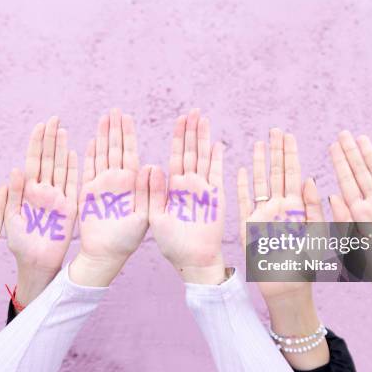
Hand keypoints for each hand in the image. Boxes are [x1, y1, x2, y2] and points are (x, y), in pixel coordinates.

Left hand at [5, 117, 77, 306]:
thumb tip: (14, 170)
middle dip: (51, 139)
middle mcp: (44, 191)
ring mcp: (58, 198)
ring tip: (64, 129)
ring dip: (62, 149)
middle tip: (54, 118)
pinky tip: (76, 153)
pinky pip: (73, 186)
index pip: (34, 161)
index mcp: (28, 192)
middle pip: (49, 160)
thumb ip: (12, 196)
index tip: (40, 124)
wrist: (36, 264)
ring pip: (62, 169)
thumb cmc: (20, 244)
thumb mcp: (10, 219)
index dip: (37, 143)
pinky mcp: (69, 208)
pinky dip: (75, 170)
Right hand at [72, 109, 148, 286]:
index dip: (128, 134)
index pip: (130, 152)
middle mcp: (117, 181)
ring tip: (104, 117)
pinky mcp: (87, 193)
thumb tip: (152, 166)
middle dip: (115, 129)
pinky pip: (86, 170)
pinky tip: (90, 140)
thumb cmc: (128, 240)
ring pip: (101, 155)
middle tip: (115, 109)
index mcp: (132, 184)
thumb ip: (147, 192)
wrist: (106, 255)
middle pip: (115, 148)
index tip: (128, 116)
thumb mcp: (144, 216)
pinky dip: (88, 155)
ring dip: (102, 136)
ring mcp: (101, 186)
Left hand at [149, 110, 225, 284]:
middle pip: (191, 151)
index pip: (175, 155)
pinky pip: (218, 175)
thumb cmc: (171, 243)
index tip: (177, 118)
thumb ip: (153, 192)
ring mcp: (203, 190)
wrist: (192, 260)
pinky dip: (218, 160)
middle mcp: (188, 184)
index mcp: (172, 187)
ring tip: (203, 119)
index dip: (177, 137)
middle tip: (192, 110)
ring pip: (204, 158)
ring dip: (204, 139)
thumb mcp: (154, 217)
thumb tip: (152, 166)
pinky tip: (217, 144)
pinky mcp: (216, 198)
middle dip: (191, 131)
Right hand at [238, 128, 328, 369]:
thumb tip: (309, 180)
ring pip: (259, 184)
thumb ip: (313, 208)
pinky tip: (239, 170)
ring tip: (258, 143)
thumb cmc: (305, 265)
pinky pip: (243, 202)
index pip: (292, 174)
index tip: (288, 135)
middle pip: (275, 174)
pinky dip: (241, 186)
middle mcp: (278, 208)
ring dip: (258, 164)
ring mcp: (262, 216)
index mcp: (296, 208)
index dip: (289, 154)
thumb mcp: (316, 236)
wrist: (287, 288)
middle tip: (275, 130)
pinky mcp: (248, 228)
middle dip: (275, 152)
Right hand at [328, 131, 371, 312]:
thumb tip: (332, 196)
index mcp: (358, 214)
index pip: (346, 181)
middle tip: (344, 134)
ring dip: (370, 155)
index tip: (332, 145)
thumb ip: (341, 220)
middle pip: (361, 172)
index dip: (339, 161)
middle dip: (351, 152)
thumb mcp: (350, 248)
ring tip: (362, 138)